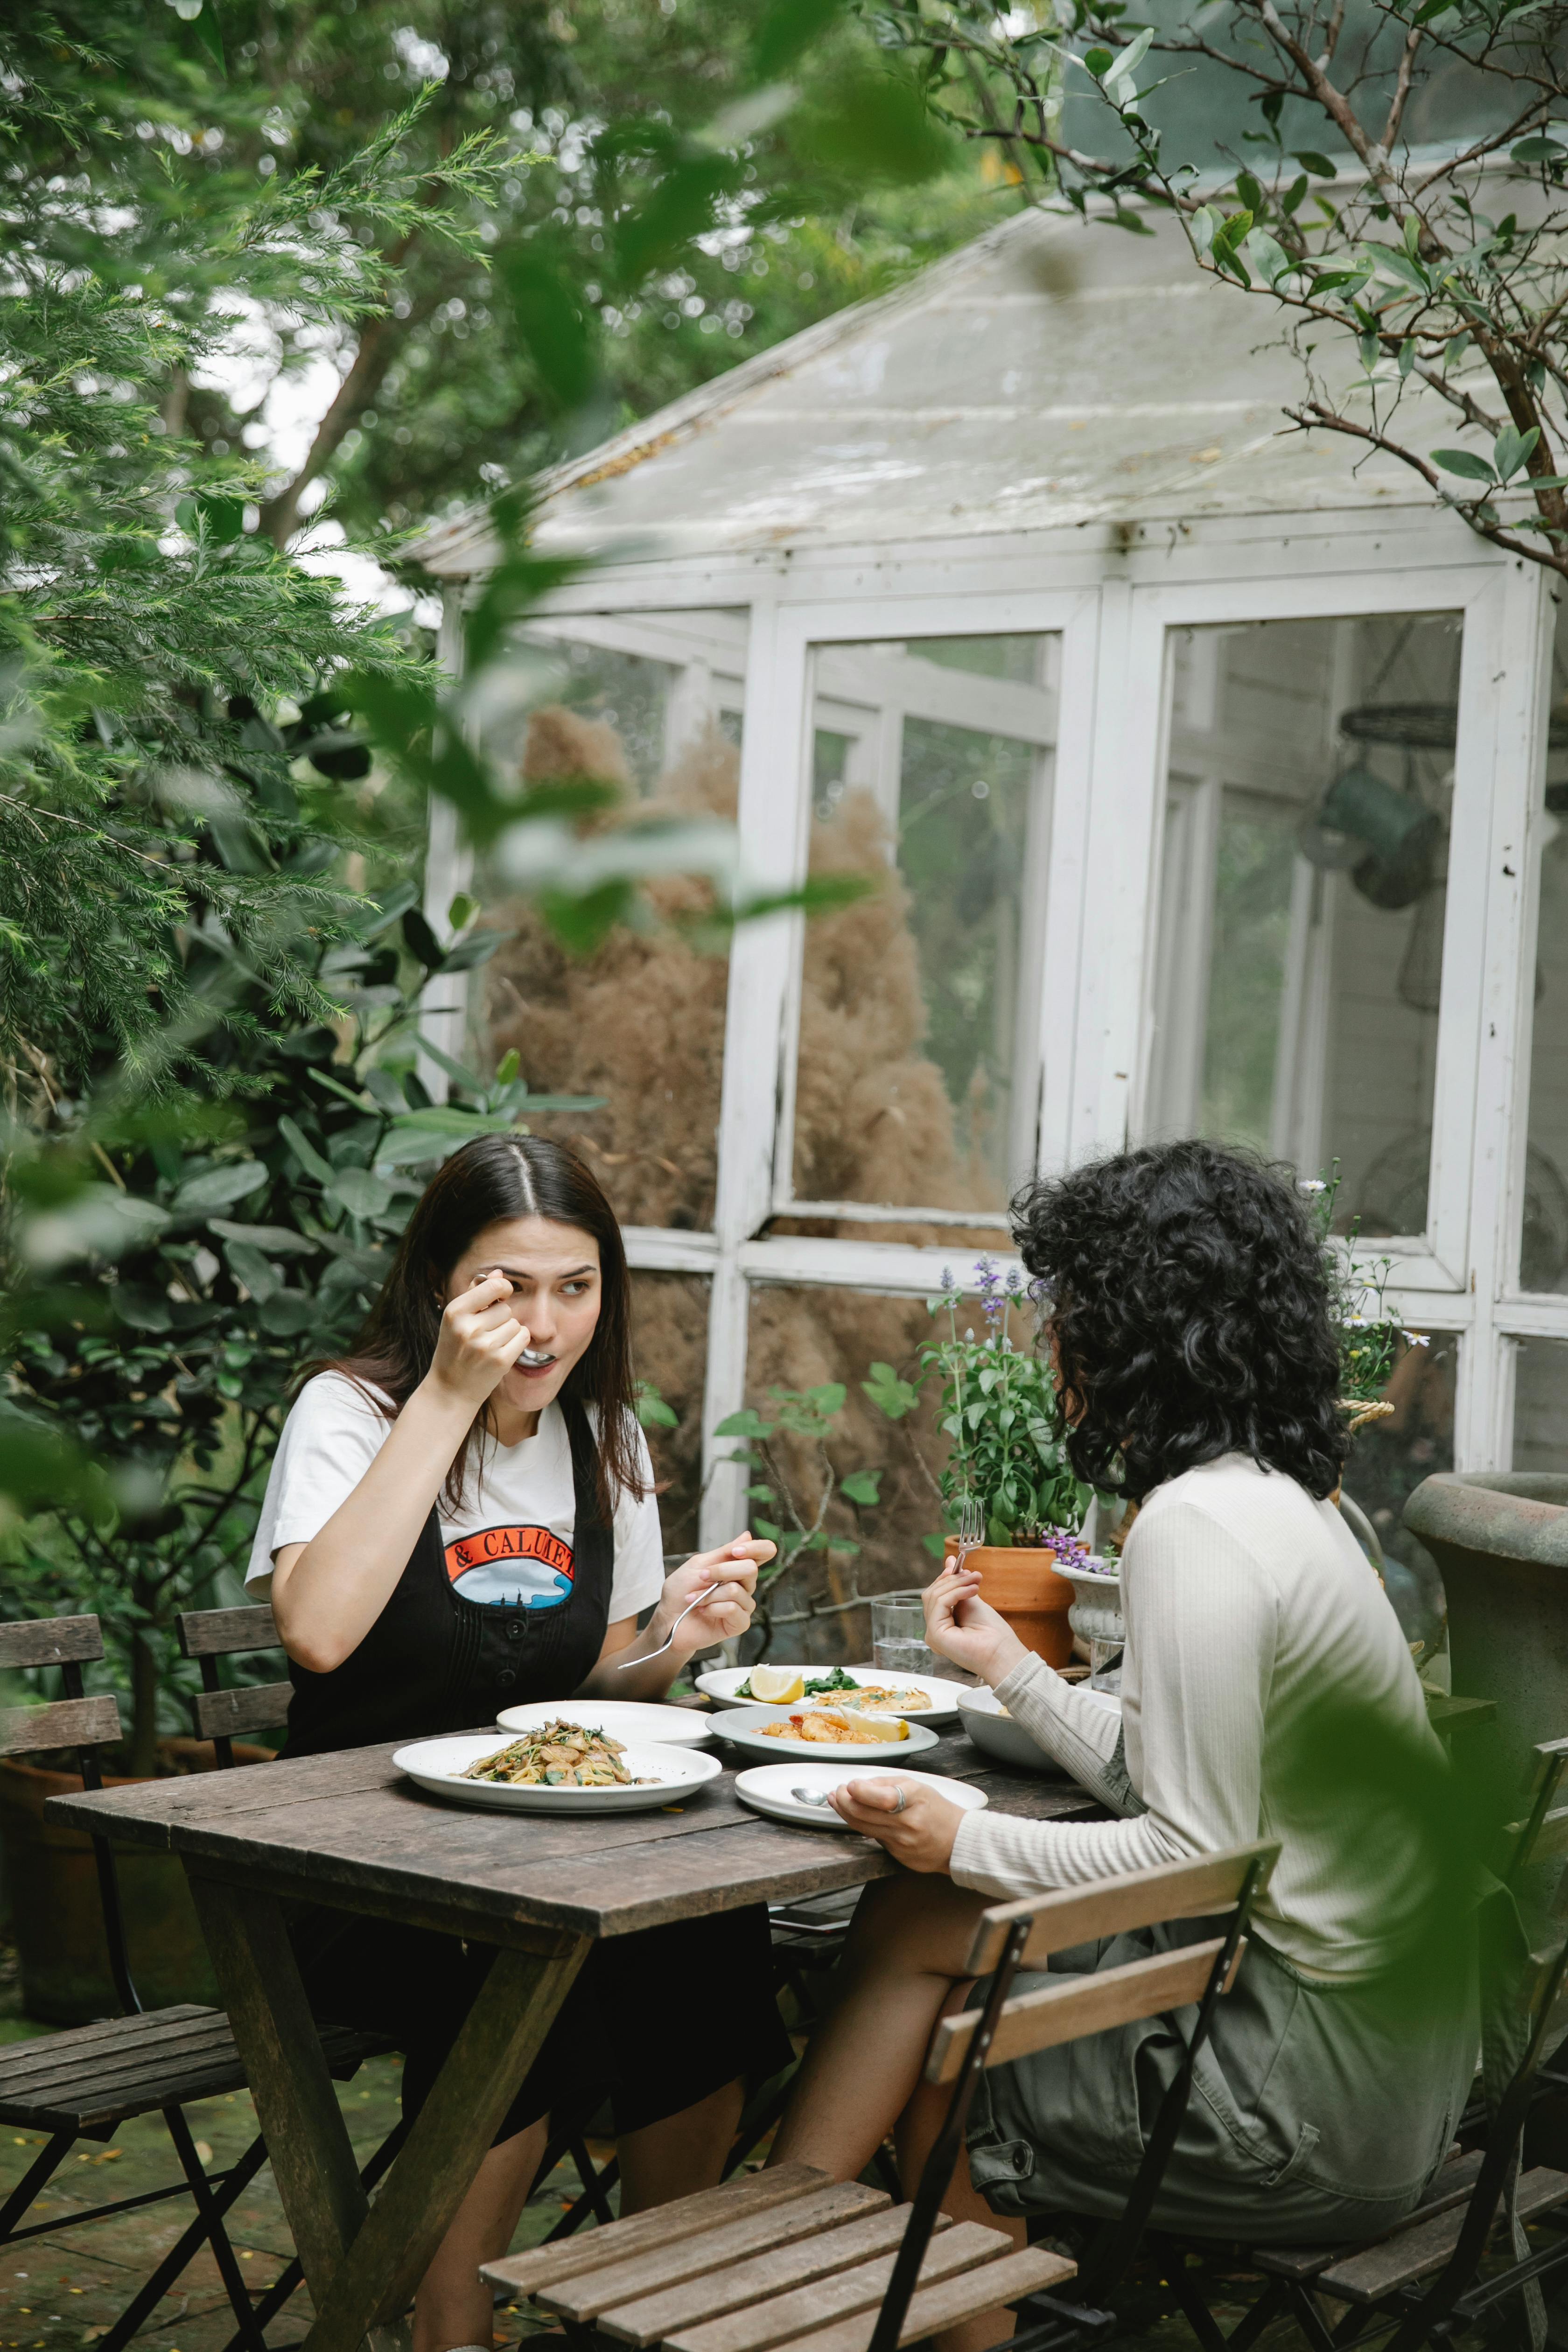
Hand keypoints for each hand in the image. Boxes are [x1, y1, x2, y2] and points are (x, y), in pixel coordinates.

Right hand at [425, 1270, 534, 1411]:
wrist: (450, 1390)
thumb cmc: (454, 1350)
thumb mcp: (455, 1320)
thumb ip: (475, 1293)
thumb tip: (498, 1272)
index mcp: (454, 1312)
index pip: (493, 1286)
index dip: (503, 1288)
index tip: (503, 1294)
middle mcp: (468, 1328)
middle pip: (506, 1308)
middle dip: (501, 1318)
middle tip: (485, 1334)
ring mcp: (484, 1345)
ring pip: (515, 1323)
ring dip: (509, 1332)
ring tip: (490, 1345)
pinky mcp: (500, 1361)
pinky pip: (523, 1338)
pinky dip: (517, 1343)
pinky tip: (501, 1352)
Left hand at [651, 1533, 774, 1660]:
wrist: (667, 1618)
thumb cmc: (680, 1591)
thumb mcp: (699, 1565)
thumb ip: (724, 1552)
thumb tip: (748, 1535)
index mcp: (737, 1567)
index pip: (765, 1552)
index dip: (756, 1548)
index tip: (735, 1552)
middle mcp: (745, 1585)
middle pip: (750, 1569)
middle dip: (720, 1571)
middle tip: (701, 1576)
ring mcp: (744, 1605)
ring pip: (736, 1590)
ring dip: (709, 1594)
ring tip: (694, 1598)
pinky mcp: (739, 1623)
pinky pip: (733, 1609)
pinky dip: (713, 1608)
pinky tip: (702, 1610)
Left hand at [827, 1775, 964, 1872]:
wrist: (956, 1841)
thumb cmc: (936, 1810)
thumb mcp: (917, 1786)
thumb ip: (886, 1784)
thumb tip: (858, 1786)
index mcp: (916, 1801)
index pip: (883, 1798)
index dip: (861, 1792)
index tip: (850, 1785)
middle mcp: (908, 1824)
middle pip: (865, 1815)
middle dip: (844, 1801)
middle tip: (837, 1792)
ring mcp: (901, 1843)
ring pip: (863, 1828)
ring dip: (845, 1813)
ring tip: (837, 1801)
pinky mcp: (897, 1856)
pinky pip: (873, 1839)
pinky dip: (862, 1826)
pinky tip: (856, 1816)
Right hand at [923, 1566, 1027, 1689]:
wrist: (1002, 1652)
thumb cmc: (991, 1633)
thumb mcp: (971, 1600)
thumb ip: (958, 1584)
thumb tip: (949, 1561)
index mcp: (942, 1624)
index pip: (934, 1595)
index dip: (944, 1578)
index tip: (956, 1564)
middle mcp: (934, 1630)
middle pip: (931, 1594)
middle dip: (951, 1579)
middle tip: (972, 1574)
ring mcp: (933, 1633)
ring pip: (934, 1596)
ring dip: (956, 1583)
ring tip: (975, 1581)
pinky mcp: (935, 1634)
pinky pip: (939, 1603)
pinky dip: (956, 1592)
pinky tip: (972, 1590)